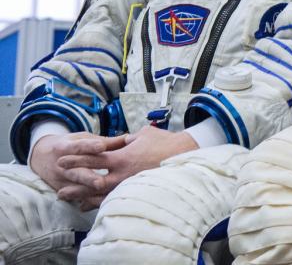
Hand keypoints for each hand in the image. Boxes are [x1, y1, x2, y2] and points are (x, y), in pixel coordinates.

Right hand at [29, 132, 125, 199]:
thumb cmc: (71, 145)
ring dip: (88, 193)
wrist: (41, 157)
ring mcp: (61, 180)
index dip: (89, 147)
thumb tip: (128, 138)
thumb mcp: (82, 138)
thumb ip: (104, 141)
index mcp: (65, 148)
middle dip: (88, 178)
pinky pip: (76, 198)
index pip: (78, 147)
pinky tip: (100, 204)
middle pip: (76, 172)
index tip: (101, 146)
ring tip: (100, 197)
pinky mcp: (62, 191)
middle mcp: (61, 166)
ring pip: (75, 188)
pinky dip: (87, 201)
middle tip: (100, 182)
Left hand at [55, 125, 197, 208]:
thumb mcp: (143, 134)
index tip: (61, 160)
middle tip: (59, 184)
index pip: (93, 158)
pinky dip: (99, 202)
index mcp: (122, 156)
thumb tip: (119, 140)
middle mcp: (122, 173)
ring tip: (69, 198)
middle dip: (75, 182)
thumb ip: (126, 139)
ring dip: (83, 196)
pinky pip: (114, 199)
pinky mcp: (136, 191)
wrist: (184, 155)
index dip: (76, 159)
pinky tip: (88, 205)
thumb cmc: (165, 142)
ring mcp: (129, 184)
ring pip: (101, 194)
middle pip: (92, 180)